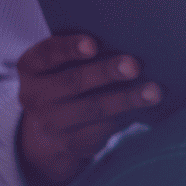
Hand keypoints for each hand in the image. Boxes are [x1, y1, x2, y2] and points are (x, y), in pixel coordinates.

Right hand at [16, 34, 161, 185]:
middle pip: (74, 82)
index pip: (47, 54)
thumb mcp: (59, 66)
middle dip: (106, 72)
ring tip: (154, 91)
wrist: (46, 132)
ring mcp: (53, 123)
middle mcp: (35, 96)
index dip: (69, 48)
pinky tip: (146, 107)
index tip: (93, 44)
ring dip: (127, 99)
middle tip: (133, 65)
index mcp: (32, 67)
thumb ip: (81, 53)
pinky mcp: (73, 143)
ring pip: (94, 109)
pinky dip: (128, 116)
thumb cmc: (64, 81)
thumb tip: (127, 42)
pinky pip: (104, 129)